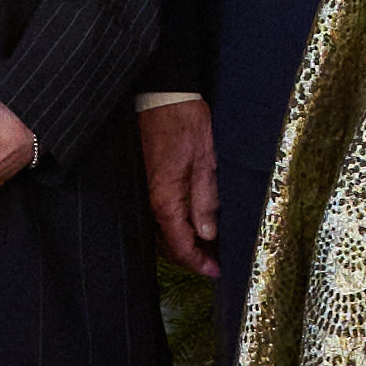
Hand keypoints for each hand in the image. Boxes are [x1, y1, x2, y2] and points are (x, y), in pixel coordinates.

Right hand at [140, 98, 219, 276]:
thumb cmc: (185, 121)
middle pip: (169, 244)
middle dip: (191, 257)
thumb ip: (205, 200)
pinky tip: (194, 224)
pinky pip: (162, 214)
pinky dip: (177, 227)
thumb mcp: (205, 161)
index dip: (198, 262)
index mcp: (166, 199)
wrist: (163, 95)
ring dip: (184, 243)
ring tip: (209, 247)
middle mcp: (153, 200)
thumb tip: (208, 234)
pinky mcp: (151, 181)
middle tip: (215, 262)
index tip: (215, 271)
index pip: (180, 245)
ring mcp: (149, 191)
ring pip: (164, 231)